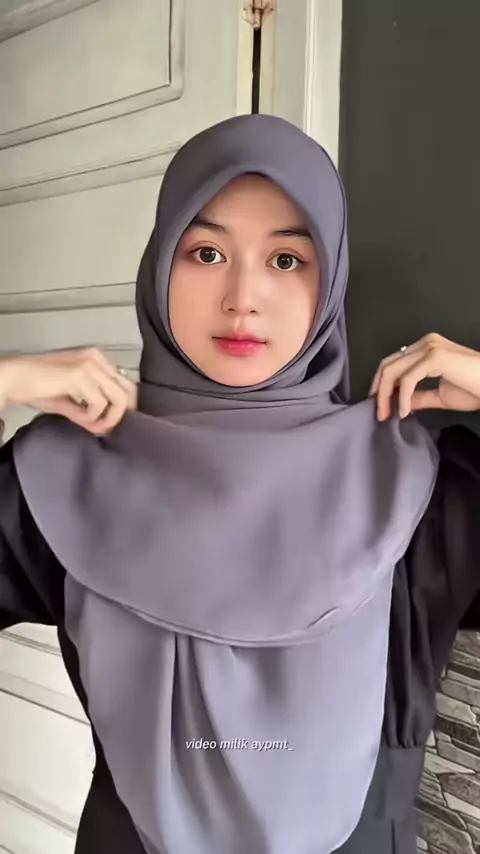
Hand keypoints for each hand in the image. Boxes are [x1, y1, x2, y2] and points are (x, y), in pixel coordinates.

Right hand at [0, 348, 137, 434]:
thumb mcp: (71, 402)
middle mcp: (97, 358)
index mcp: (96, 359)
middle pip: (129, 391)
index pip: (126, 384)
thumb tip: (107, 427)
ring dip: (108, 418)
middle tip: (104, 430)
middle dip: (119, 415)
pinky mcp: (81, 375)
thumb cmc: (37, 388)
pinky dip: (92, 416)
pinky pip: (100, 403)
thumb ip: (92, 411)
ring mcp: (90, 365)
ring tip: (92, 426)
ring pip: (120, 398)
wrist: (14, 379)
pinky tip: (79, 418)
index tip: (109, 424)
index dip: (123, 409)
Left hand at [369, 333, 479, 420]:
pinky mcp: (436, 357)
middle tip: (378, 413)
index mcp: (426, 348)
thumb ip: (419, 396)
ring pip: (393, 370)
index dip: (382, 385)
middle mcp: (426, 343)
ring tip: (386, 414)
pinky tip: (404, 411)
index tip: (380, 407)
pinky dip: (403, 397)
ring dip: (385, 395)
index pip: (394, 363)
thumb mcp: (440, 395)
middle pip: (388, 365)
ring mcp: (430, 347)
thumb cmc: (476, 388)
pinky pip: (409, 379)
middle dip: (379, 390)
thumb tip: (399, 403)